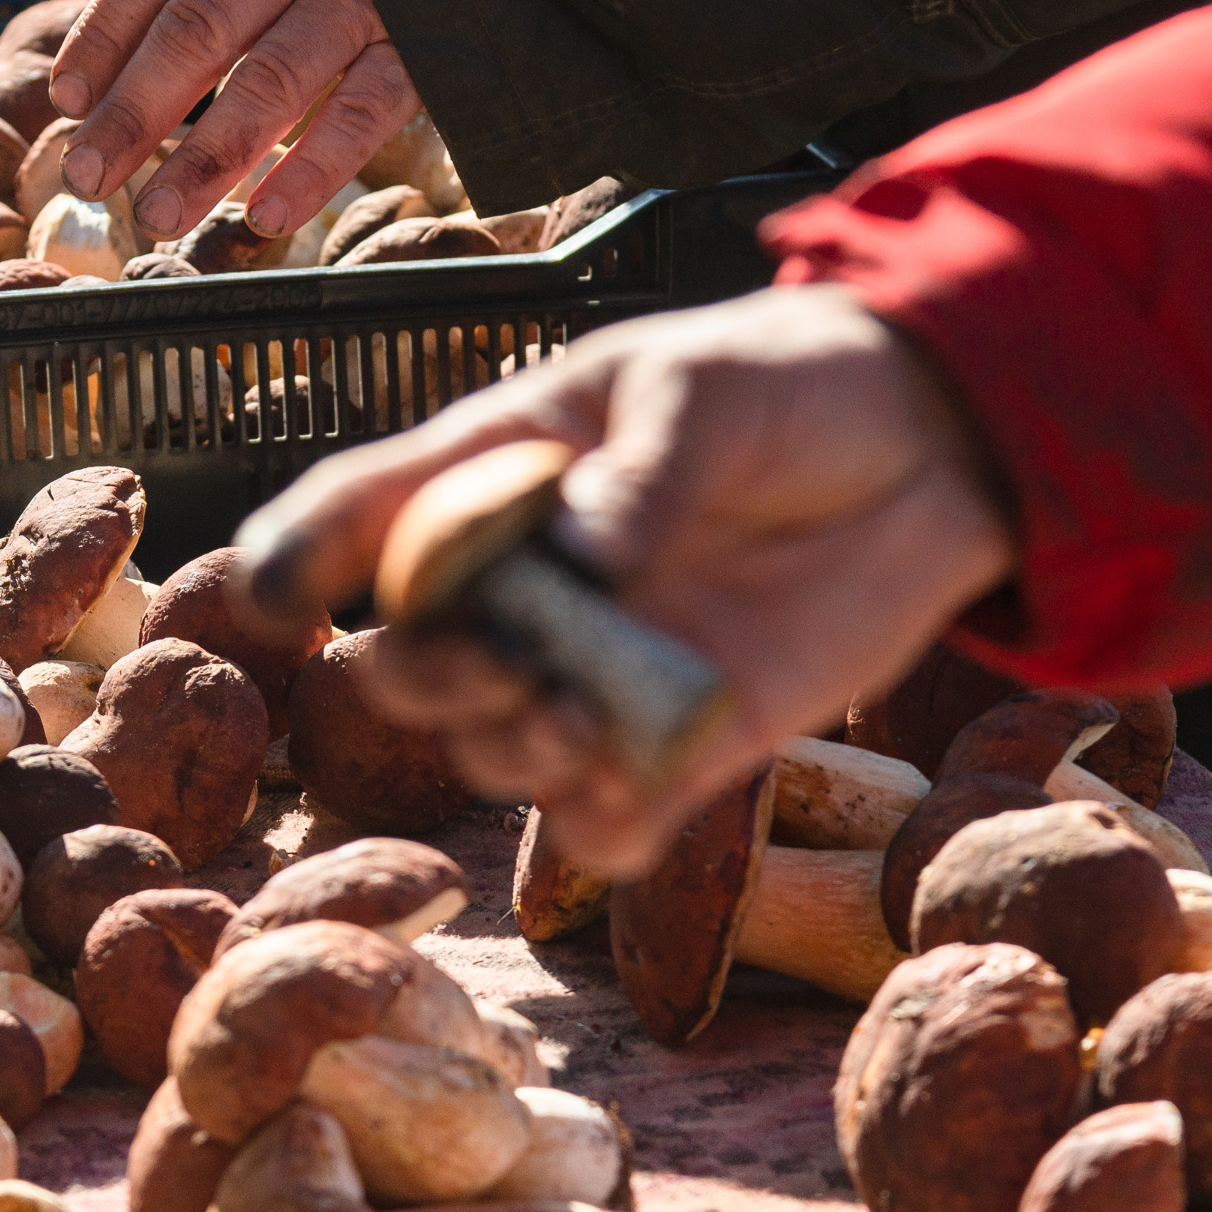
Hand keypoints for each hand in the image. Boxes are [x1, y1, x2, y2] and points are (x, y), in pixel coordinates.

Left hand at [49, 0, 418, 243]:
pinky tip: (265, 217)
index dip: (104, 31)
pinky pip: (360, 110)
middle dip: (135, 110)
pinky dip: (311, 168)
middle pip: (199, 26)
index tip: (69, 100)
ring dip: (207, 156)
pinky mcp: (423, 38)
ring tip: (159, 215)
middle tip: (86, 174)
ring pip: (271, 78)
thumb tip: (118, 69)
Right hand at [234, 287, 1020, 879]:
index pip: (362, 518)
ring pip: (496, 751)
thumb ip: (641, 472)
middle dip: (426, 679)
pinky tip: (631, 796)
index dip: (295, 556)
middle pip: (413, 665)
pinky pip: (611, 822)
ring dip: (509, 750)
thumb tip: (585, 561)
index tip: (273, 595)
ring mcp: (601, 673)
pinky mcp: (688, 743)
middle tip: (501, 660)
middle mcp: (532, 590)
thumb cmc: (788, 384)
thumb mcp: (704, 391)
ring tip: (573, 719)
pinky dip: (606, 828)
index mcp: (499, 477)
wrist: (938, 444)